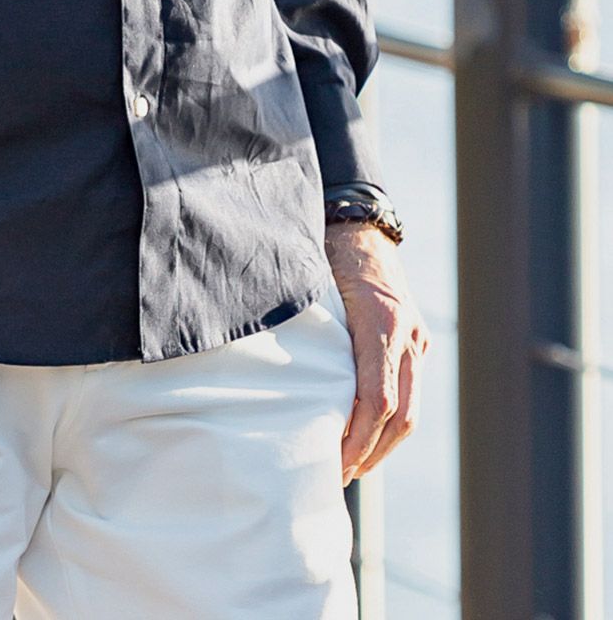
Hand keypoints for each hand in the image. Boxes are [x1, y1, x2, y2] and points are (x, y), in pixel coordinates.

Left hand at [324, 221, 431, 485]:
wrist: (360, 223)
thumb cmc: (325, 253)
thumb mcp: (312, 286)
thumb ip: (308, 332)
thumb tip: (280, 382)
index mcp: (380, 322)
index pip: (377, 399)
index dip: (359, 437)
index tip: (336, 461)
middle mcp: (406, 334)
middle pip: (402, 414)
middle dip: (372, 451)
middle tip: (341, 475)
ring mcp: (417, 338)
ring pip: (411, 408)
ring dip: (384, 442)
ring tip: (353, 465)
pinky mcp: (417, 339)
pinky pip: (410, 389)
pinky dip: (391, 418)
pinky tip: (366, 434)